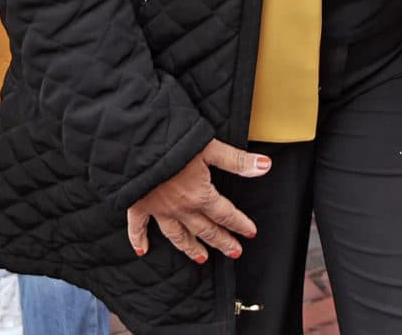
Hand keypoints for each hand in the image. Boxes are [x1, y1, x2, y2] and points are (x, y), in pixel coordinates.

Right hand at [126, 139, 267, 262]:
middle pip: (205, 229)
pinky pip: (138, 228)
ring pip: (177, 235)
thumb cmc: (174, 143)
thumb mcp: (210, 148)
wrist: (136, 147)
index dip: (239, 223)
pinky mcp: (138, 205)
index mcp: (199, 195)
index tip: (250, 233)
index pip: (225, 214)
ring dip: (190, 247)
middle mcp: (180, 208)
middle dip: (221, 241)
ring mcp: (158, 209)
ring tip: (201, 258)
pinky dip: (139, 240)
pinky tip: (143, 251)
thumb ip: (237, 161)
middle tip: (234, 252)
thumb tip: (266, 166)